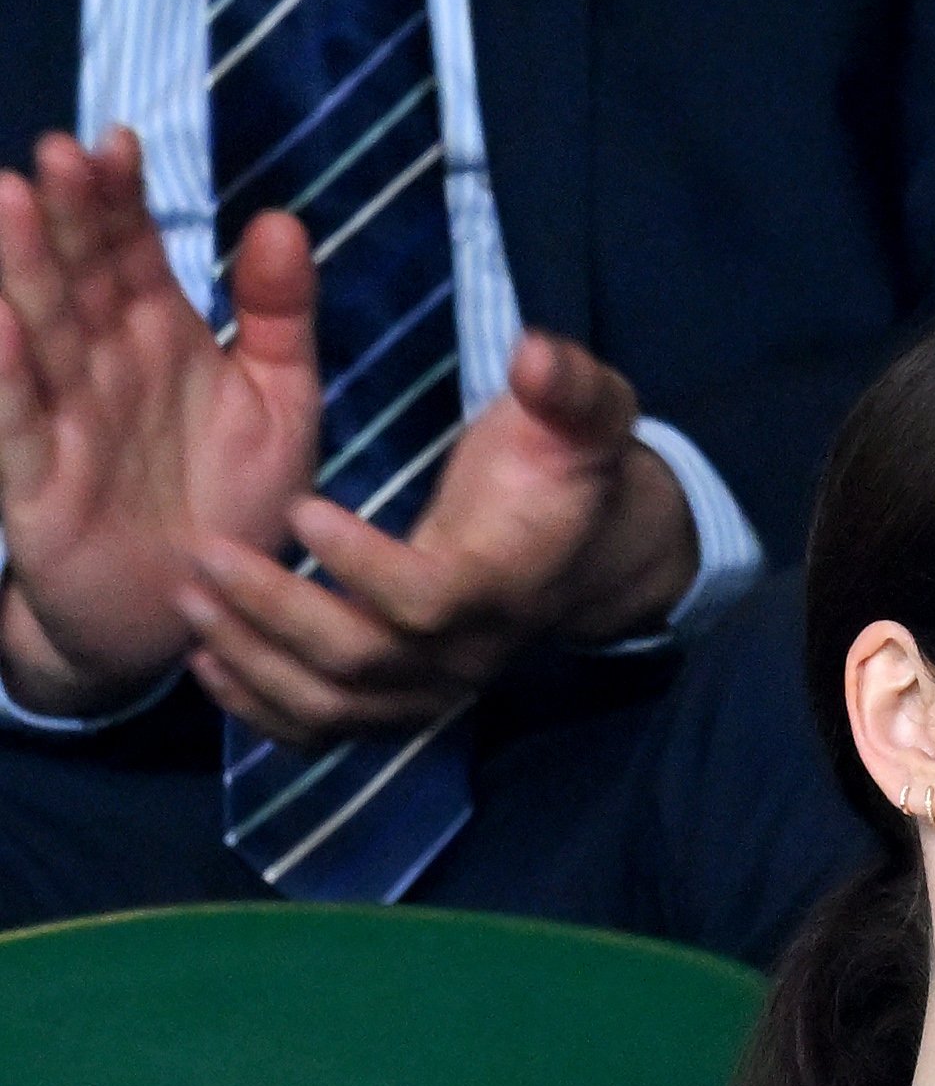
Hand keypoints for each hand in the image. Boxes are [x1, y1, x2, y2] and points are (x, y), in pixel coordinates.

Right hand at [0, 129, 319, 710]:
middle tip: (62, 153)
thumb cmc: (237, 503)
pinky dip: (7, 376)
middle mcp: (102, 363)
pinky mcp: (39, 480)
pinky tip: (1, 324)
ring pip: (38, 331)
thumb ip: (280, 317)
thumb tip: (282, 219)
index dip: (122, 198)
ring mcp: (64, 415)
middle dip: (71, 215)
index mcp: (158, 335)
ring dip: (23, 269)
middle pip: (79, 276)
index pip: (131, 250)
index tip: (119, 143)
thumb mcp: (280, 405)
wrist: (198, 610)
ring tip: (12, 199)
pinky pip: (18, 423)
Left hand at [177, 328, 698, 745]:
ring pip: (335, 704)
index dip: (361, 565)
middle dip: (275, 609)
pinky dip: (261, 708)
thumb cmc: (567, 470)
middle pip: (364, 658)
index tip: (298, 505)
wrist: (593, 554)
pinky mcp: (403, 703)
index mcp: (508, 582)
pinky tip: (208, 663)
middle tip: (204, 550)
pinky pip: (327, 730)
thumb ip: (567, 386)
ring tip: (190, 600)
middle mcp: (471, 651)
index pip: (428, 600)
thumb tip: (536, 355)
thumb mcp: (585, 415)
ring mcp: (435, 687)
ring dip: (254, 658)